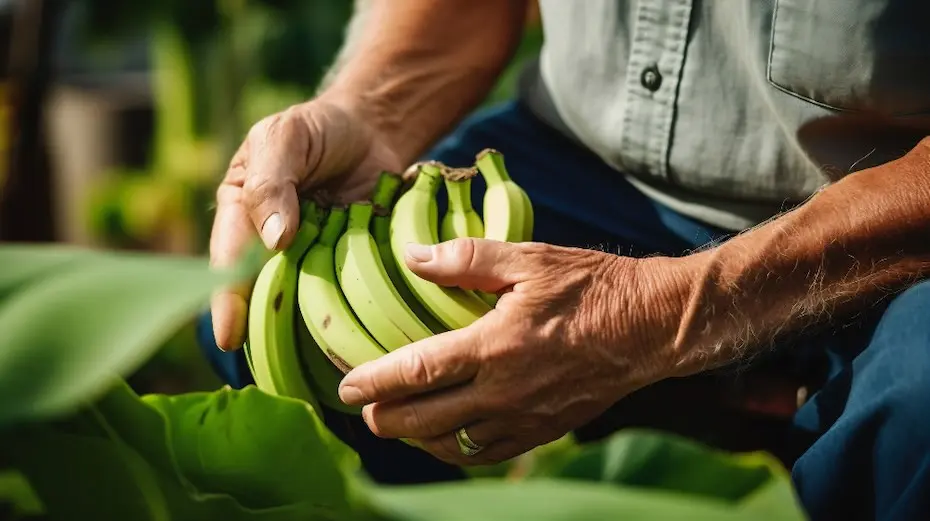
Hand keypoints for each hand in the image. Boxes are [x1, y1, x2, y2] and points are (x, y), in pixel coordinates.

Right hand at [209, 95, 403, 349]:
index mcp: (242, 218)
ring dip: (310, 325)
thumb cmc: (317, 130)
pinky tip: (357, 336)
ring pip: (306, 301)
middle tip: (270, 368)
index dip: (227, 301)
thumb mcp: (285, 138)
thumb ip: (272, 182)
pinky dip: (352, 310)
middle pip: (266, 293)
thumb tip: (274, 240)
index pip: (230, 262)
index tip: (228, 337)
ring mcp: (314, 260)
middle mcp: (274, 248)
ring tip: (314, 363)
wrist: (373, 130)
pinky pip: (349, 293)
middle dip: (267, 327)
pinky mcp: (352, 266)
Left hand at [336, 238, 685, 465]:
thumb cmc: (591, 287)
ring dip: (418, 439)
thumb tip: (413, 257)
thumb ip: (466, 258)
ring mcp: (525, 417)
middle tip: (364, 411)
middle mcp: (505, 391)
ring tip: (399, 425)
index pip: (418, 372)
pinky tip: (448, 439)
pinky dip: (459, 450)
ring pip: (455, 445)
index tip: (346, 387)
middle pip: (426, 420)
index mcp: (495, 346)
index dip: (376, 382)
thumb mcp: (529, 259)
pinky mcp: (544, 431)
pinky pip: (490, 453)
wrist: (651, 326)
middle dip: (386, 420)